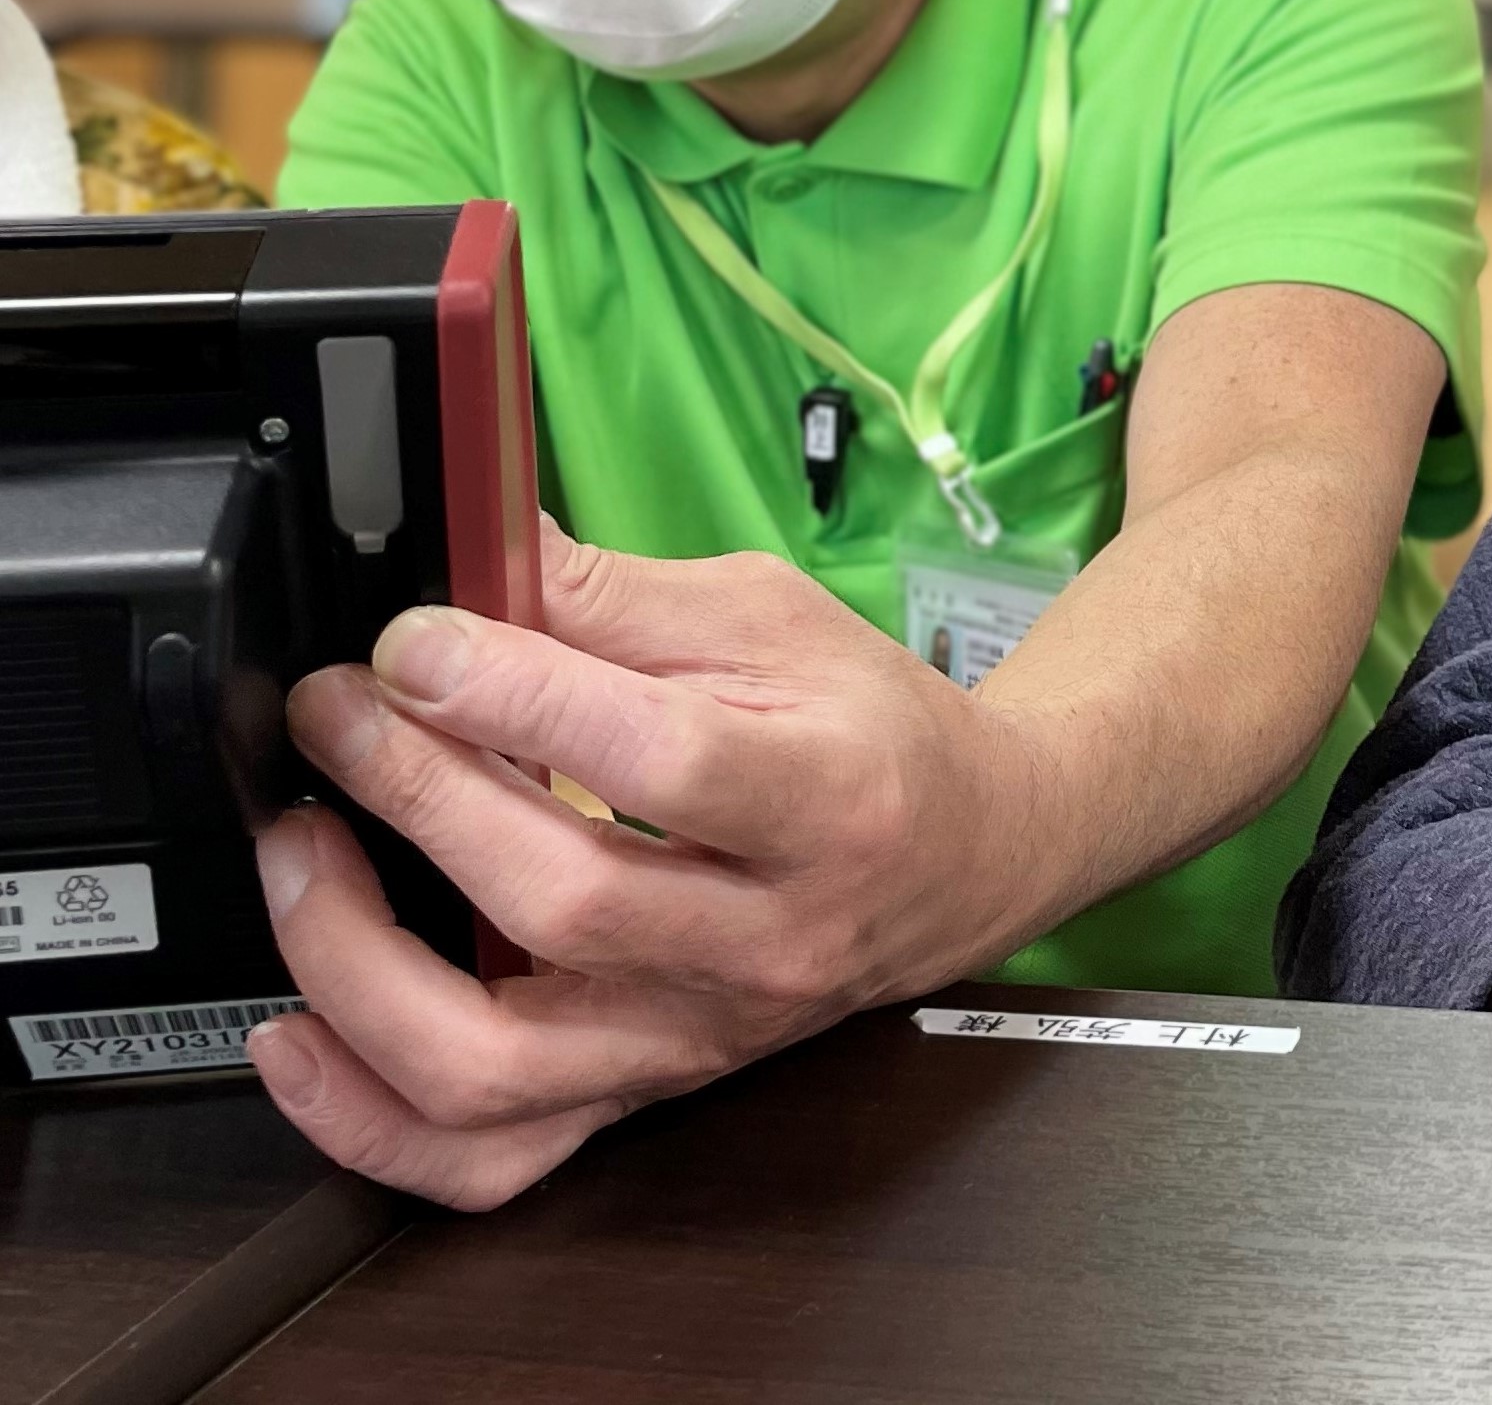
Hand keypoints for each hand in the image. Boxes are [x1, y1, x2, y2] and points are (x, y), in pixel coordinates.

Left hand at [247, 520, 1060, 1209]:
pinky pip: (487, 1160)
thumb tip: (468, 553)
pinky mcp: (641, 1092)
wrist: (969, 852)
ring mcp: (694, 1036)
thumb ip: (613, 595)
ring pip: (497, 1063)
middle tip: (340, 711)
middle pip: (562, 902)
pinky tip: (299, 1035)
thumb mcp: (774, 618)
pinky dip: (367, 1120)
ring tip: (306, 851)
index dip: (512, 694)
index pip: (657, 762)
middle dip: (416, 793)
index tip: (412, 641)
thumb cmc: (873, 730)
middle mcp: (765, 940)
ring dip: (359, 960)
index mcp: (825, 799)